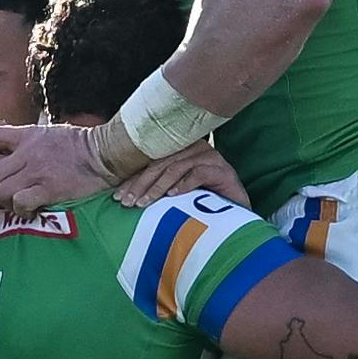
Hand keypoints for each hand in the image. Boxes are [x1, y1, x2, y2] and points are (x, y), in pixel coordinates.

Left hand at [0, 119, 108, 211]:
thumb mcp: (50, 133)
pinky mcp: (50, 188)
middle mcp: (28, 153)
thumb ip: (29, 141)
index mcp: (26, 136)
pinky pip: (22, 203)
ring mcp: (38, 171)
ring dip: (5, 203)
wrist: (106, 152)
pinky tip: (31, 210)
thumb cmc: (82, 145)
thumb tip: (14, 145)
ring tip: (15, 205)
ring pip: (2, 192)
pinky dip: (22, 211)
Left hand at [115, 141, 247, 209]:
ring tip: (144, 203)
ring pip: (175, 169)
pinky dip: (183, 185)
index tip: (119, 196)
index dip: (134, 179)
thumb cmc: (206, 201)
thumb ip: (159, 188)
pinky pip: (198, 174)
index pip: (152, 163)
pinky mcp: (221, 169)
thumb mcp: (178, 192)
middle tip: (127, 202)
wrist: (238, 209)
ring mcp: (209, 157)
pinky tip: (172, 197)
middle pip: (160, 165)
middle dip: (141, 185)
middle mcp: (194, 149)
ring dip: (157, 188)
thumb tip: (128, 197)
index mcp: (181, 150)